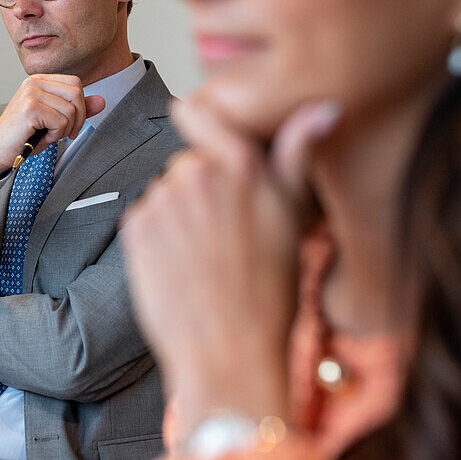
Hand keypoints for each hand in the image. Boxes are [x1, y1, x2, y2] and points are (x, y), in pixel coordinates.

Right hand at [0, 74, 105, 182]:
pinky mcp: (30, 107)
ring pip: (71, 109)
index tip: (69, 125)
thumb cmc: (24, 136)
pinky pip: (61, 121)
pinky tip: (40, 137)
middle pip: (77, 93)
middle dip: (77, 118)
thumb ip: (77, 109)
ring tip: (46, 135)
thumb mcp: (55, 120)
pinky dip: (55, 135)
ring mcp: (31, 92)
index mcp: (40, 80)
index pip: (76, 84)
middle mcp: (34, 81)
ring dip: (63, 129)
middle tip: (63, 133)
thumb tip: (102, 101)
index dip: (80, 107)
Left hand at [121, 95, 340, 435]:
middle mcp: (197, 173)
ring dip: (181, 214)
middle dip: (204, 189)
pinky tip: (182, 267)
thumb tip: (325, 106)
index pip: (205, 119)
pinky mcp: (135, 227)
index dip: (209, 138)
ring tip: (206, 257)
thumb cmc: (270, 291)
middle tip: (226, 235)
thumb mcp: (293, 217)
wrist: (229, 354)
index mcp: (242, 165)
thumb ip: (297, 154)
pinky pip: (146, 217)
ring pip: (168, 192)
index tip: (216, 162)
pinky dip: (158, 237)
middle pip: (189, 164)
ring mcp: (162, 199)